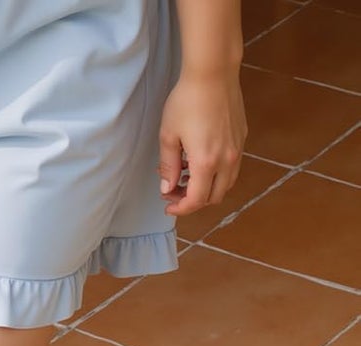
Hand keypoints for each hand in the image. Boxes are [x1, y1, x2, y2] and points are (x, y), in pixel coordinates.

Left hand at [158, 70, 246, 214]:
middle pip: (214, 197)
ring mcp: (237, 147)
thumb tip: (167, 188)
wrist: (213, 72)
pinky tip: (200, 161)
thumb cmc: (187, 101)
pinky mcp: (242, 137)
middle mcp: (226, 158)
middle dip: (193, 201)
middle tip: (174, 192)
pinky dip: (217, 173)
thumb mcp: (168, 136)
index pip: (196, 200)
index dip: (180, 208)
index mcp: (206, 161)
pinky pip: (232, 166)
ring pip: (226, 183)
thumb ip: (168, 166)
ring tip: (186, 177)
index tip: (168, 205)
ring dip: (207, 188)